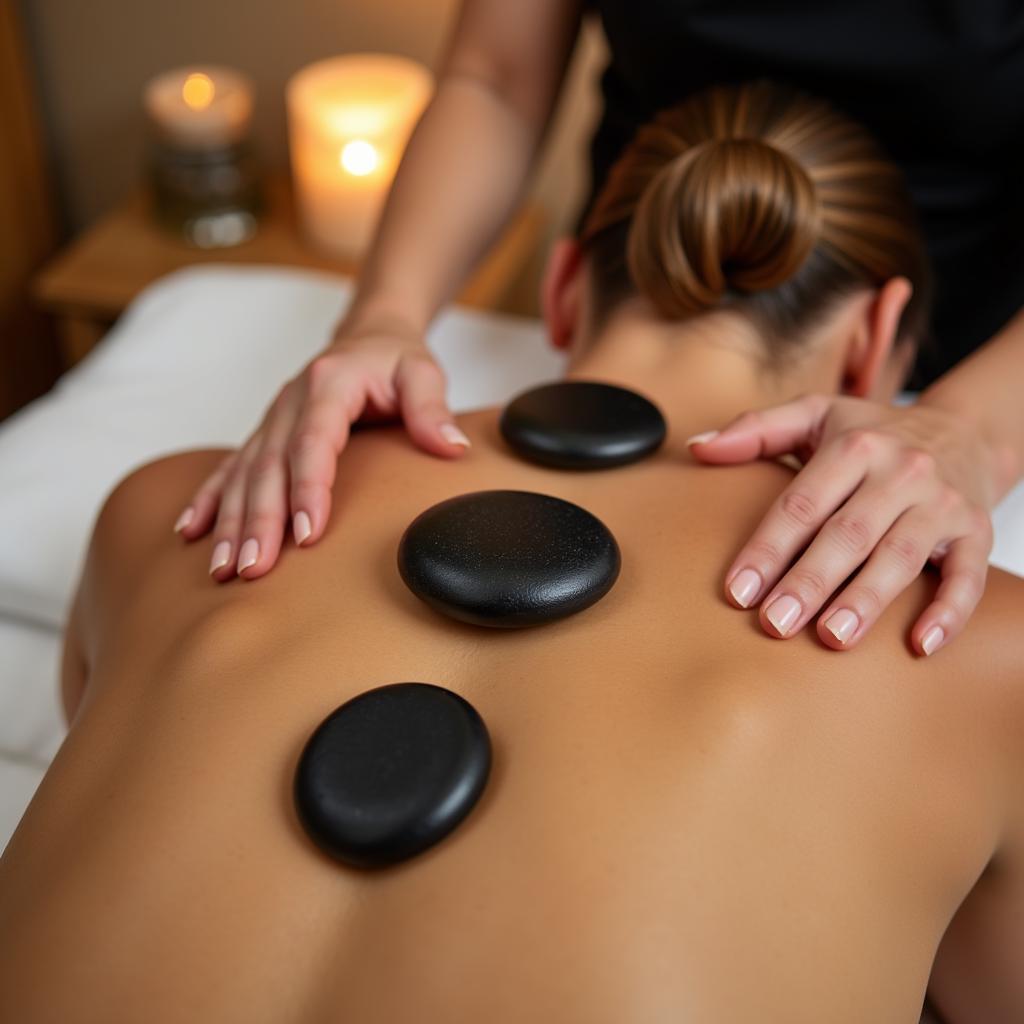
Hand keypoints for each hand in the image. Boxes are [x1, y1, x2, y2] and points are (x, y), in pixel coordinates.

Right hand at [173, 317, 469, 581]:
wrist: (368, 334)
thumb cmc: (396, 359)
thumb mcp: (423, 373)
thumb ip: (432, 408)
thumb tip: (452, 447)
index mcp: (327, 385)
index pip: (313, 442)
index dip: (308, 489)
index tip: (307, 533)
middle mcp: (289, 402)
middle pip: (268, 467)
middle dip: (258, 521)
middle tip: (252, 568)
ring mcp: (271, 419)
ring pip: (243, 474)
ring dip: (230, 522)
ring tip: (223, 568)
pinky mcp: (264, 434)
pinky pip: (229, 469)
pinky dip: (209, 501)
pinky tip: (190, 533)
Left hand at [688, 394, 999, 655]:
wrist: (964, 431)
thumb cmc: (873, 433)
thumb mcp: (815, 416)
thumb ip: (755, 430)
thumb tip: (697, 447)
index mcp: (855, 447)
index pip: (802, 503)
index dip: (768, 548)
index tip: (737, 590)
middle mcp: (900, 472)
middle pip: (849, 533)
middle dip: (810, 581)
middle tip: (775, 623)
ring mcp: (942, 503)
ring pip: (901, 555)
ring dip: (866, 599)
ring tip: (832, 637)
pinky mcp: (976, 532)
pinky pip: (968, 576)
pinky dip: (948, 611)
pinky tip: (919, 645)